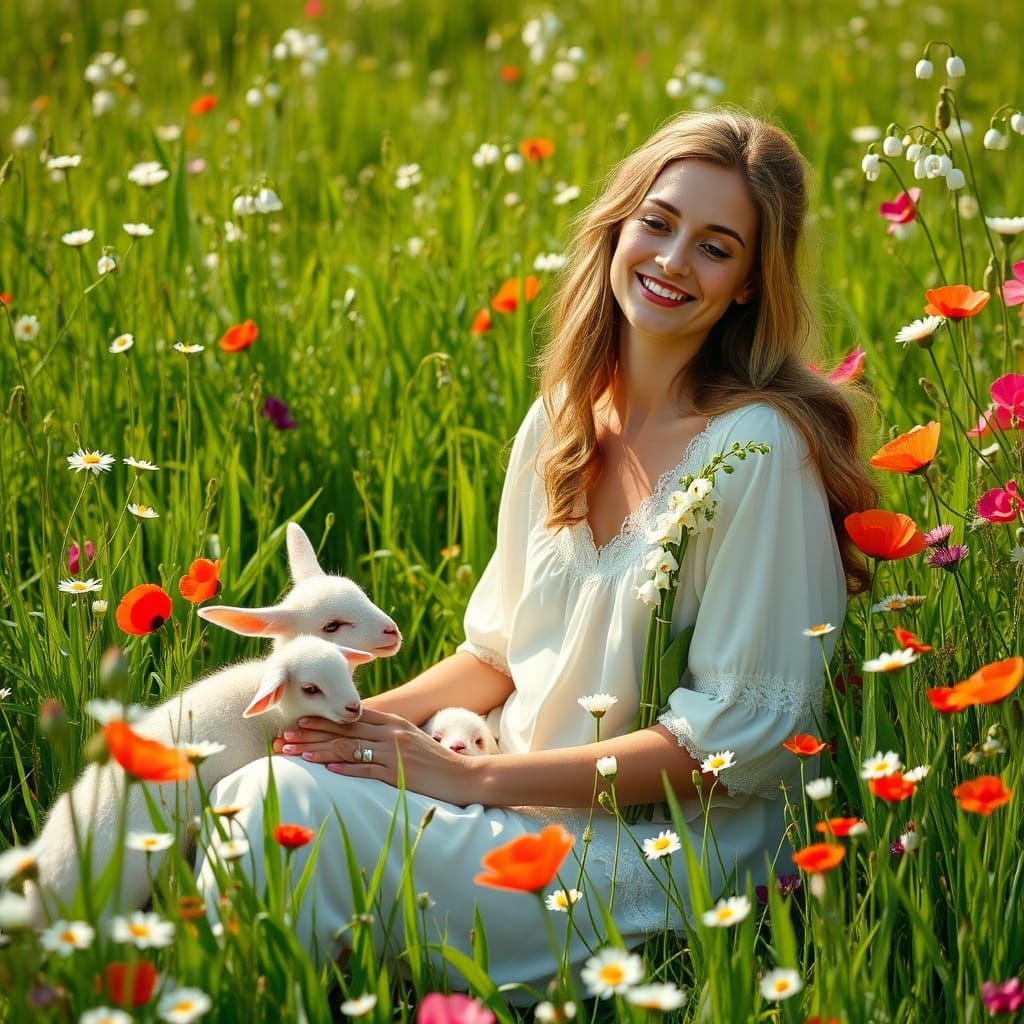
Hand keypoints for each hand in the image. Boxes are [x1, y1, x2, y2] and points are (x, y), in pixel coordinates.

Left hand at [275, 708, 488, 805]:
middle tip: (286, 738)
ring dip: (319, 751)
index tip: (298, 721)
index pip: (350, 717)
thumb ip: (386, 734)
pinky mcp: (398, 773)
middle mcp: (391, 733)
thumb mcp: (411, 739)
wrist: (464, 776)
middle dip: (311, 734)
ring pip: (348, 748)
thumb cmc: (436, 761)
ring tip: (296, 754)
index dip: (323, 718)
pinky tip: (326, 769)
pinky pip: (366, 769)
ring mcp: (394, 752)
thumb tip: (358, 734)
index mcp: (393, 723)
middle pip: (343, 730)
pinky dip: (344, 768)